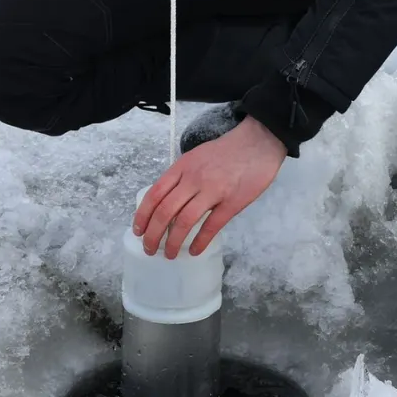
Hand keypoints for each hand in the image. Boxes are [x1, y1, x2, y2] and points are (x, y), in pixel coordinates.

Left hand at [133, 114, 285, 257]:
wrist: (258, 141)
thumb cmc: (227, 150)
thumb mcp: (196, 156)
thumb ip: (182, 176)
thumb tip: (167, 201)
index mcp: (182, 167)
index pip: (155, 194)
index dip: (143, 215)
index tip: (138, 231)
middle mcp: (193, 179)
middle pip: (165, 211)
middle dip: (153, 235)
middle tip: (150, 249)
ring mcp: (213, 191)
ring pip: (184, 221)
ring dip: (173, 242)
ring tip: (169, 254)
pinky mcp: (232, 202)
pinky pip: (212, 226)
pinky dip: (200, 242)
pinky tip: (194, 251)